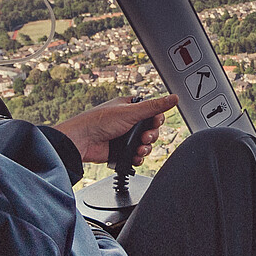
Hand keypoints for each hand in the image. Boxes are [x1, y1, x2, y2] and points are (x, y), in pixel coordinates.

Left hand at [55, 93, 178, 164]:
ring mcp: (124, 137)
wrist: (82, 141)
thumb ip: (154, 107)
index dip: (157, 119)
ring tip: (139, 149)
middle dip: (151, 135)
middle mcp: (127, 121)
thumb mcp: (131, 112)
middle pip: (151, 129)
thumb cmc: (99, 122)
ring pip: (145, 144)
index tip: (155, 122)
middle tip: (145, 137)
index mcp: (129, 107)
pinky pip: (136, 155)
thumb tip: (173, 98)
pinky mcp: (121, 151)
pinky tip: (135, 157)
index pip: (152, 112)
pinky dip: (138, 157)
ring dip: (146, 148)